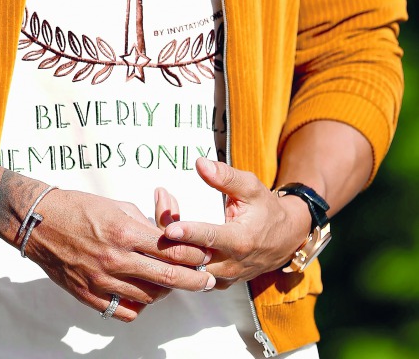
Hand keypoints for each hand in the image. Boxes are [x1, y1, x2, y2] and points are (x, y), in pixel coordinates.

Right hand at [24, 187, 214, 321]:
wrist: (40, 222)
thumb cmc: (78, 208)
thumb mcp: (117, 206)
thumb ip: (144, 224)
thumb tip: (167, 237)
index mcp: (125, 232)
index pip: (172, 249)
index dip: (194, 255)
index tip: (205, 256)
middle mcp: (116, 259)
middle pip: (168, 277)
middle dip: (194, 280)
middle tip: (207, 281)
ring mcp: (102, 280)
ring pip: (149, 297)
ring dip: (165, 291)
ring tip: (171, 282)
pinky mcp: (90, 295)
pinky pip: (125, 311)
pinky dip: (138, 305)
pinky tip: (141, 293)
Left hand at [157, 158, 311, 286]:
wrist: (285, 238)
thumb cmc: (266, 209)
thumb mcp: (251, 187)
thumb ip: (225, 177)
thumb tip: (200, 164)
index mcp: (241, 241)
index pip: (211, 239)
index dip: (189, 233)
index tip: (170, 228)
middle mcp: (231, 264)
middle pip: (192, 256)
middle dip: (171, 234)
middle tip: (160, 202)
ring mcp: (223, 276)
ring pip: (188, 268)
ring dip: (172, 245)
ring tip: (163, 211)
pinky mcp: (218, 282)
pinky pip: (192, 274)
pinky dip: (178, 256)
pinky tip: (170, 231)